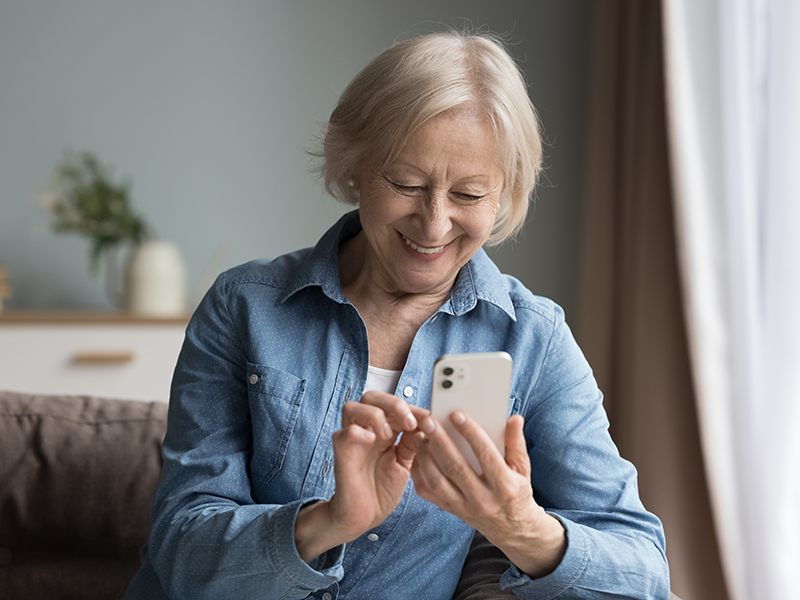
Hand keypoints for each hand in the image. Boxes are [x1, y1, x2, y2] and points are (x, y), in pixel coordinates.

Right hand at [294, 391, 425, 561]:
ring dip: (374, 415)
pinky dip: (358, 432)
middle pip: (371, 397)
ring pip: (352, 407)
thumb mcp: (404, 463)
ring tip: (388, 435)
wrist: (364, 518)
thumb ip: (412, 443)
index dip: (412, 408)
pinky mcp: (342, 455)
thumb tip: (427, 424)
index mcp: (382, 430)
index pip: (393, 405)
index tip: (429, 419)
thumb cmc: (381, 491)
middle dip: (393, 404)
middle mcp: (366, 431)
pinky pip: (344, 433)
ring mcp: (352, 441)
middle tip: (409, 422)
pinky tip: (372, 441)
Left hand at [410, 412, 566, 577]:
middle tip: (429, 421)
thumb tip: (515, 419)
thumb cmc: (516, 492)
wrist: (511, 528)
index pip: (485, 455)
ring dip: (425, 457)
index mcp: (504, 486)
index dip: (471, 433)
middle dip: (440, 441)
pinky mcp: (451, 510)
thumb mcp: (522, 469)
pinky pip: (429, 492)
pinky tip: (416, 455)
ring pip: (438, 481)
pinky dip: (419, 473)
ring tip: (418, 436)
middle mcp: (483, 499)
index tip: (456, 415)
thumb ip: (516, 443)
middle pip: (456, 467)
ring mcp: (464, 507)